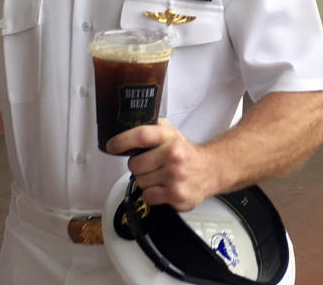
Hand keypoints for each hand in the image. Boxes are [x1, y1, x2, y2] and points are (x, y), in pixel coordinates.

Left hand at [105, 119, 219, 210]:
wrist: (211, 169)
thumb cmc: (186, 152)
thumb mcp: (170, 132)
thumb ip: (150, 126)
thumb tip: (125, 126)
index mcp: (170, 137)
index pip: (141, 135)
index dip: (122, 141)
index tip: (112, 146)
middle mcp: (174, 156)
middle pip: (135, 165)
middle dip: (137, 166)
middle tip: (149, 165)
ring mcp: (176, 177)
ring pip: (140, 182)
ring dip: (145, 181)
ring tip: (159, 176)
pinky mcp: (177, 196)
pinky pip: (149, 196)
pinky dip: (152, 194)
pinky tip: (162, 187)